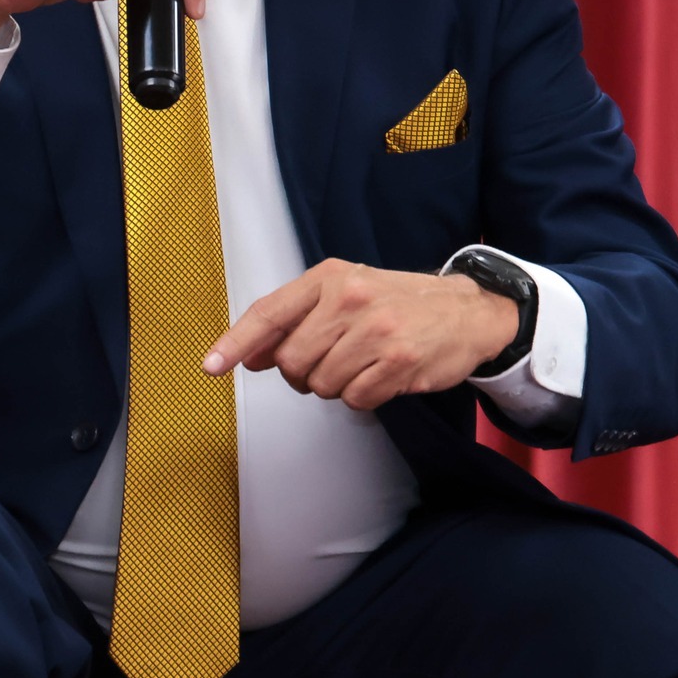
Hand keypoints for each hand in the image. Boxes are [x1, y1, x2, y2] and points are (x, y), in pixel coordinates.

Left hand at [203, 259, 519, 410]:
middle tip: (331, 361)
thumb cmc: (396, 303)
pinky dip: (363, 396)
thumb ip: (295, 321)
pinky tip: (382, 375)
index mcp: (328, 277)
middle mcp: (348, 298)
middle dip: (304, 374)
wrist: (466, 310)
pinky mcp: (399, 361)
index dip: (236, 342)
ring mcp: (375, 330)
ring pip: (322, 385)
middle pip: (292, 362)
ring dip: (337, 386)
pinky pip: (355, 399)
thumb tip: (248, 357)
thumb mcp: (343, 294)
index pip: (269, 312)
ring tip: (363, 364)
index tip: (212, 366)